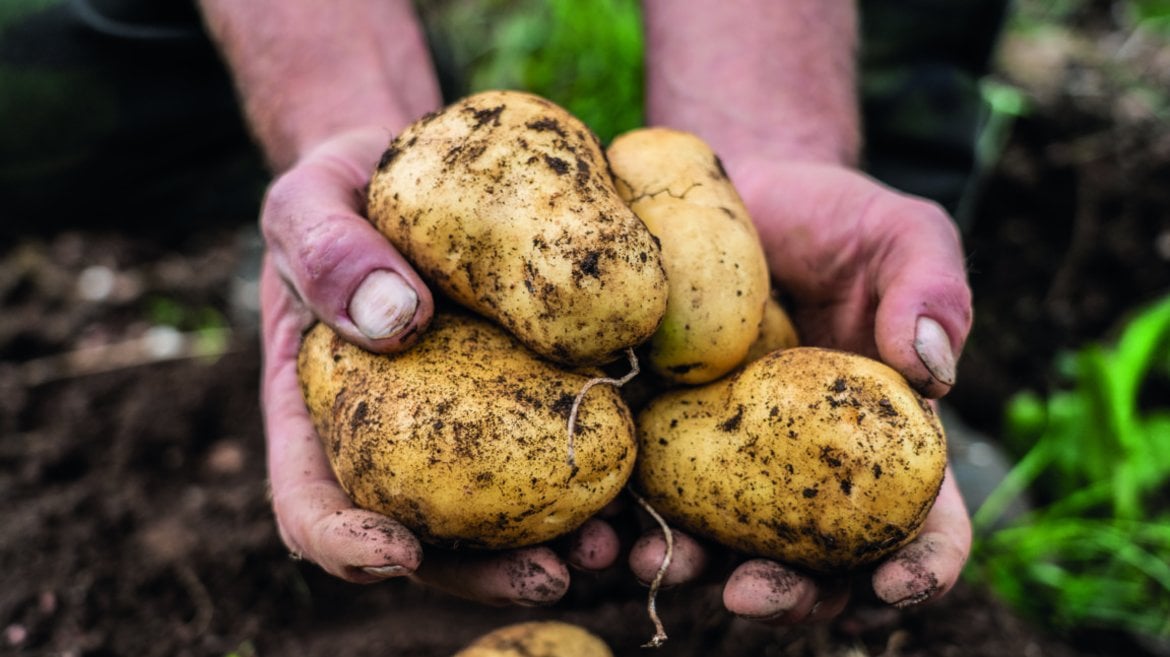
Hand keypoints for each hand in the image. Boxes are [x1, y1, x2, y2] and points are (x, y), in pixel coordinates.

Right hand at [257, 128, 621, 602]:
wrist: (419, 163)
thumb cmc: (348, 187)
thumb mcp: (312, 199)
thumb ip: (326, 248)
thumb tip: (395, 319)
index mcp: (322, 412)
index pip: (313, 501)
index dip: (347, 544)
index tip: (398, 552)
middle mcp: (397, 439)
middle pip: (428, 537)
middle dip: (486, 574)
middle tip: (552, 571)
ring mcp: (468, 424)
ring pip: (505, 512)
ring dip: (561, 543)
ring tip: (617, 543)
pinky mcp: (534, 392)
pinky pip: (565, 443)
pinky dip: (606, 473)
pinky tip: (649, 473)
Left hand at [628, 160, 972, 621]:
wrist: (735, 190)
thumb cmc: (831, 217)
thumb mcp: (898, 233)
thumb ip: (931, 288)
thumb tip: (933, 370)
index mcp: (889, 439)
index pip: (927, 521)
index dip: (920, 565)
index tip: (893, 584)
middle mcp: (812, 471)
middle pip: (817, 563)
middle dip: (788, 596)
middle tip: (748, 594)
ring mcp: (732, 461)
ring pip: (723, 545)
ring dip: (692, 570)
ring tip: (653, 562)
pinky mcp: (661, 435)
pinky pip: (645, 493)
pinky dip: (624, 522)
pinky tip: (600, 525)